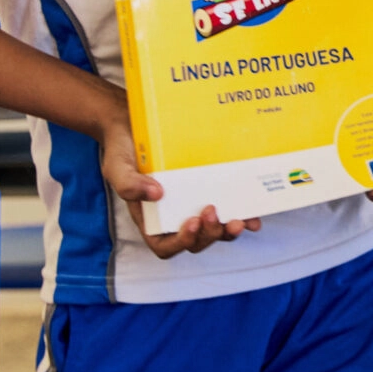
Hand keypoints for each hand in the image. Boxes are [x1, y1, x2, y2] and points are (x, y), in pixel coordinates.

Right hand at [98, 114, 259, 257]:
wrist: (136, 126)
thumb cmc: (123, 151)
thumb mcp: (118, 167)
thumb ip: (129, 184)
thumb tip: (156, 195)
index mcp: (151, 219)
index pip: (165, 245)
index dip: (181, 241)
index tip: (192, 223)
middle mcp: (175, 217)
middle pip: (195, 241)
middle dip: (208, 234)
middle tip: (213, 212)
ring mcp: (194, 206)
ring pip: (214, 230)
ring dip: (228, 231)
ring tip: (240, 221)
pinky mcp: (210, 191)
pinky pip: (228, 210)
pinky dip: (242, 216)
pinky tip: (254, 216)